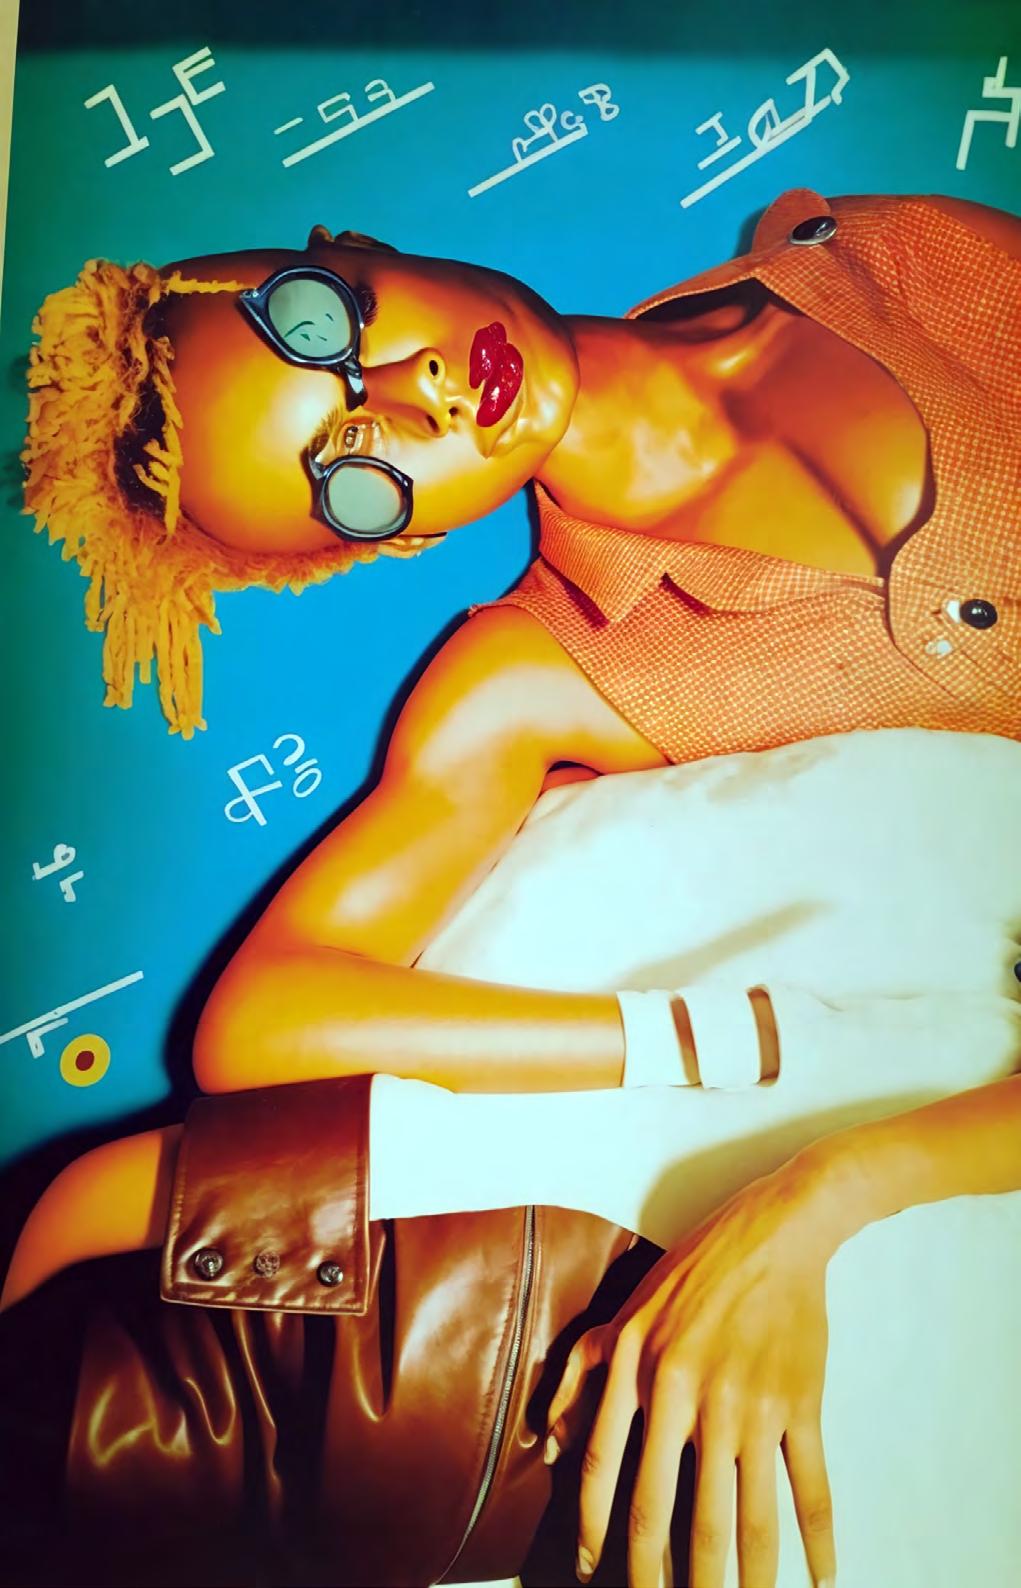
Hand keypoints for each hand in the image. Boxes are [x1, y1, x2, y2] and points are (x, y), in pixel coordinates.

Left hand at [546, 1162, 840, 1587]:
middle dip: (666, 1576)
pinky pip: (808, 1487)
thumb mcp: (625, 1308)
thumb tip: (553, 1444)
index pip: (606, 1468)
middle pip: (671, 1511)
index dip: (594, 1528)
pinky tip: (819, 1578)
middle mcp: (689, 1394)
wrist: (776, 1229)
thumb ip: (581, 1373)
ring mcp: (748, 1404)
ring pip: (742, 1516)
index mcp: (641, 1369)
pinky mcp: (800, 1404)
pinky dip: (817, 1542)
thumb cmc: (696, 1266)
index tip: (591, 1571)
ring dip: (741, 1577)